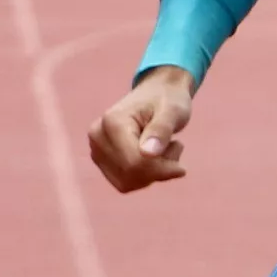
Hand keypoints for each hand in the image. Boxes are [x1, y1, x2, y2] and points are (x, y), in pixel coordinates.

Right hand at [89, 66, 195, 191]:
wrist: (157, 93)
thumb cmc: (168, 100)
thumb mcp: (173, 111)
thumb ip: (161, 130)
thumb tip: (147, 154)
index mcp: (112, 122)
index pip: (135, 163)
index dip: (161, 169)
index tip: (180, 161)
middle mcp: (98, 137)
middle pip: (130, 175)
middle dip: (158, 170)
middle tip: (174, 148)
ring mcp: (96, 150)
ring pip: (127, 183)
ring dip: (152, 174)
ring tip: (163, 149)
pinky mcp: (101, 160)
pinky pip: (124, 183)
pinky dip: (144, 177)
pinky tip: (153, 158)